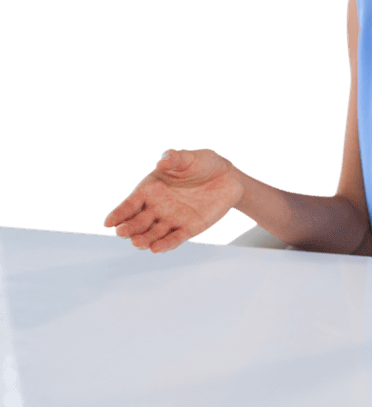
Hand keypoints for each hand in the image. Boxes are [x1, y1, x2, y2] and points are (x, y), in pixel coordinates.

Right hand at [103, 148, 244, 252]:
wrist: (228, 176)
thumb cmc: (203, 163)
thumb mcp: (188, 158)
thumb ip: (173, 158)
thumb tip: (161, 162)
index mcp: (150, 189)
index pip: (130, 204)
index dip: (119, 213)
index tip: (108, 222)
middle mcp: (157, 207)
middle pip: (138, 222)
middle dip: (129, 229)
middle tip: (122, 233)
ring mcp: (172, 219)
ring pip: (153, 234)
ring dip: (145, 240)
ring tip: (138, 243)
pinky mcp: (189, 228)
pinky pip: (175, 238)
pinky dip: (166, 244)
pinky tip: (156, 249)